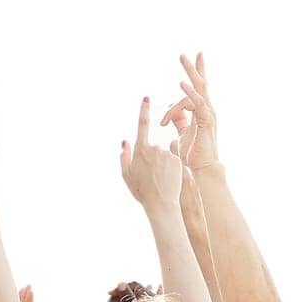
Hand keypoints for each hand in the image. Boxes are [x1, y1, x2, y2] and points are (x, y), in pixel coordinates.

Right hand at [120, 98, 182, 213]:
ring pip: (163, 153)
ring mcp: (167, 152)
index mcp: (140, 150)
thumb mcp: (127, 175)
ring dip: (161, 164)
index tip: (146, 97)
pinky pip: (172, 158)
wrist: (161, 203)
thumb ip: (124, 156)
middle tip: (149, 177)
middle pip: (152, 146)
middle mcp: (154, 148)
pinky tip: (169, 178)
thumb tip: (124, 141)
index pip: (142, 125)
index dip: (143, 110)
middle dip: (151, 158)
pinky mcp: (177, 158)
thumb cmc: (142, 191)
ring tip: (159, 180)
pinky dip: (170, 167)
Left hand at [160, 53, 216, 171]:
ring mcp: (208, 114)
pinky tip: (180, 85)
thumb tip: (171, 118)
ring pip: (199, 88)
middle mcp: (207, 109)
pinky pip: (197, 103)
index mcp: (201, 111)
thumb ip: (179, 123)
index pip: (197, 90)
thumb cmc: (193, 155)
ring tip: (182, 59)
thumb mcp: (183, 134)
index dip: (193, 78)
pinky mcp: (206, 121)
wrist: (201, 169)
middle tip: (184, 54)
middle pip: (200, 83)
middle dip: (193, 67)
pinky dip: (189, 93)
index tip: (186, 73)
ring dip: (190, 73)